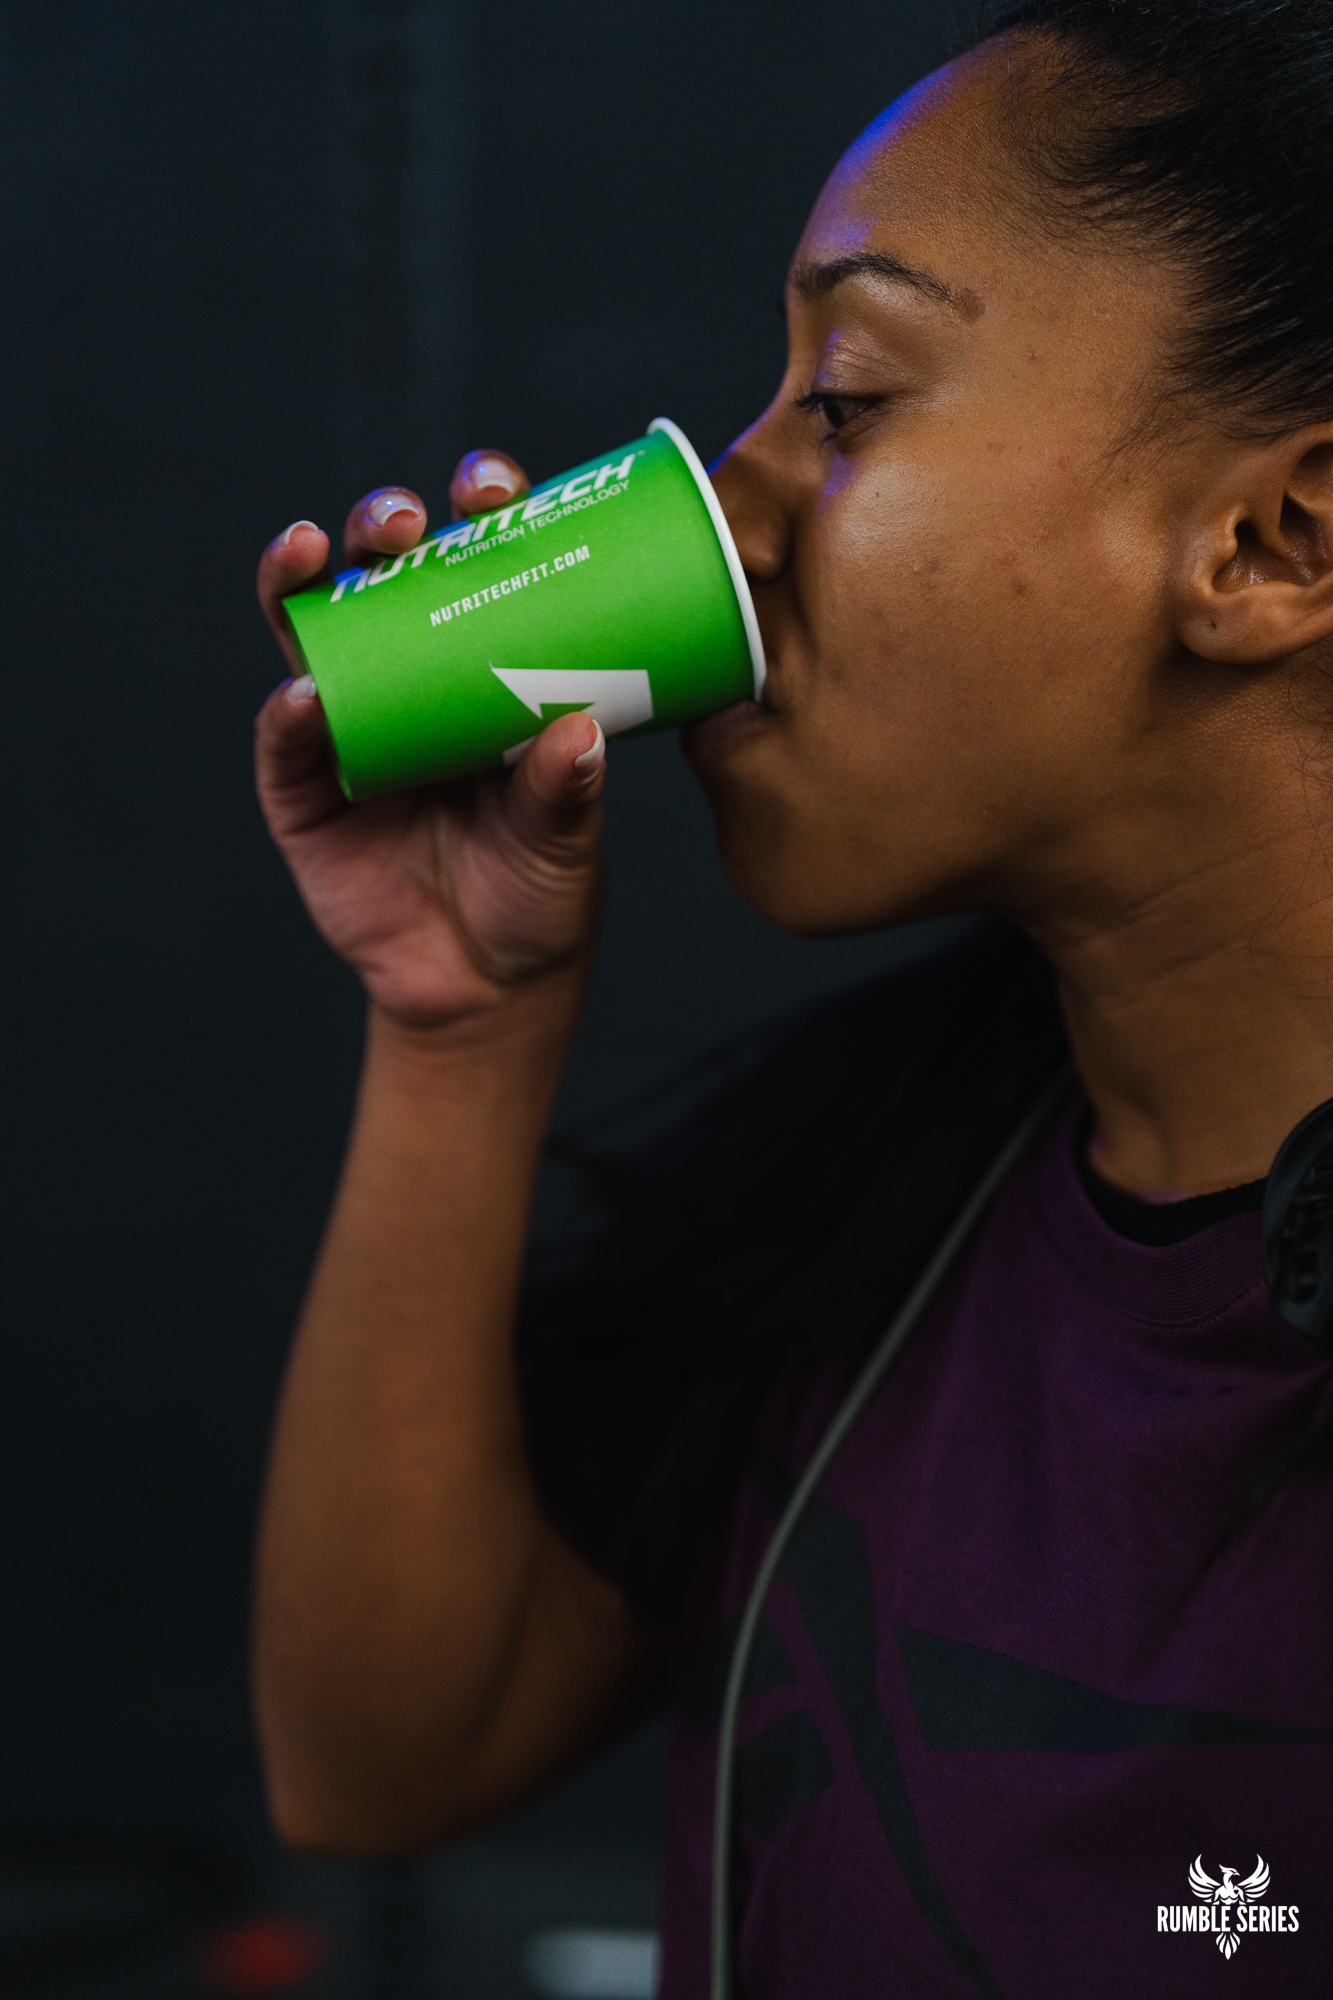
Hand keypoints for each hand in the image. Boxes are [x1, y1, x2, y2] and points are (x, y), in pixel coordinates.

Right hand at [256, 454, 605, 1028]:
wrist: (487, 984)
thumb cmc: (539, 889)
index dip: (476, 511)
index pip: (475, 560)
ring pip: (311, 630)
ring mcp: (349, 725)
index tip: (491, 487)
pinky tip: (305, 697)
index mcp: (486, 661)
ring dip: (302, 580)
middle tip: (403, 521)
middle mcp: (410, 675)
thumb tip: (578, 730)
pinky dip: (290, 714)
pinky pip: (285, 742)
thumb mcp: (567, 839)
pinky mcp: (302, 791)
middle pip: (382, 574)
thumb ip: (566, 790)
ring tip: (313, 551)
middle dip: (382, 526)